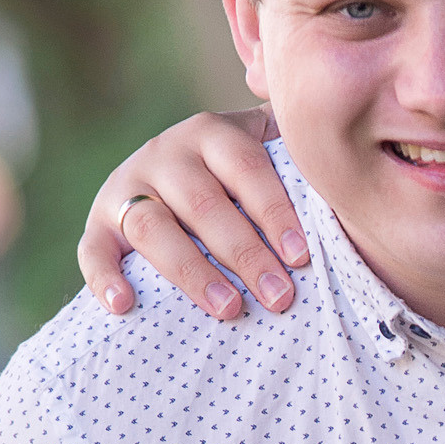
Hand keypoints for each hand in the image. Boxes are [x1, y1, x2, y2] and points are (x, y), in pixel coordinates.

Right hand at [81, 108, 304, 320]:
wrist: (169, 174)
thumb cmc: (241, 180)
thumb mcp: (267, 151)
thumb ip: (299, 150)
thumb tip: (351, 152)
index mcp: (212, 133)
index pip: (246, 168)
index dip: (274, 212)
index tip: (302, 258)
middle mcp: (165, 154)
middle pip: (203, 203)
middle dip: (245, 254)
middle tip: (280, 298)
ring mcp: (126, 188)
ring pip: (152, 228)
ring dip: (191, 271)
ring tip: (228, 310)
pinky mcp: (98, 224)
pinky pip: (93, 250)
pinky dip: (105, 278)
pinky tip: (126, 306)